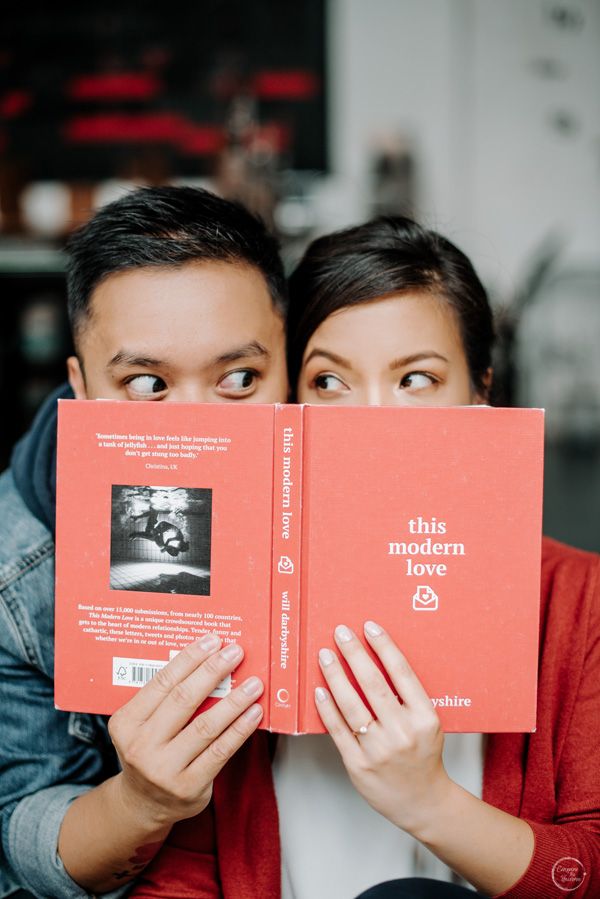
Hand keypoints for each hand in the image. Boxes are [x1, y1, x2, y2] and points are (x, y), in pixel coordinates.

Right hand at [108, 634, 263, 829]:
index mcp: (126, 723)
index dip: (190, 659)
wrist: (143, 804)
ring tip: (253, 683)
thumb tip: (208, 659)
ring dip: (234, 701)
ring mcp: (164, 770)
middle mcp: (141, 747)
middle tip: (235, 652)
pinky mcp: (189, 787)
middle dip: (213, 671)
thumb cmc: (149, 750)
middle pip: (183, 700)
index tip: (213, 641)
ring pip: (206, 726)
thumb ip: (166, 698)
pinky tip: (254, 712)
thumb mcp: (142, 724)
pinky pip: (220, 752)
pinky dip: (240, 729)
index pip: (162, 682)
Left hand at [314, 620, 450, 837]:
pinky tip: (319, 690)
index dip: (384, 646)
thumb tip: (379, 660)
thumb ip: (408, 698)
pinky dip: (327, 708)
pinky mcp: (358, 764)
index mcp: (424, 717)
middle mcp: (402, 732)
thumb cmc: (423, 756)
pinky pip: (338, 730)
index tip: (369, 627)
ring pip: (351, 705)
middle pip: (373, 684)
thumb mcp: (428, 724)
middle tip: (340, 633)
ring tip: (325, 655)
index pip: (402, 673)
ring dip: (335, 676)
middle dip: (354, 654)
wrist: (422, 802)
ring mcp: (379, 749)